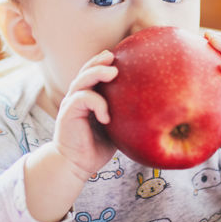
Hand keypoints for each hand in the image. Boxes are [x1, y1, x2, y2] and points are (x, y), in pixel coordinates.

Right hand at [52, 50, 118, 180]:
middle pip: (86, 71)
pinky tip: (107, 117)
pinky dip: (96, 103)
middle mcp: (77, 97)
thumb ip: (124, 115)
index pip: (93, 74)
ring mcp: (71, 104)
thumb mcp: (115, 128)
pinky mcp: (67, 114)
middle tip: (113, 55)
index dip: (103, 63)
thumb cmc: (97, 147)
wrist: (75, 165)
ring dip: (96, 73)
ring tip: (112, 72)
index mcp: (88, 97)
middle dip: (98, 61)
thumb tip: (153, 108)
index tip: (120, 56)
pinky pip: (82, 99)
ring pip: (82, 81)